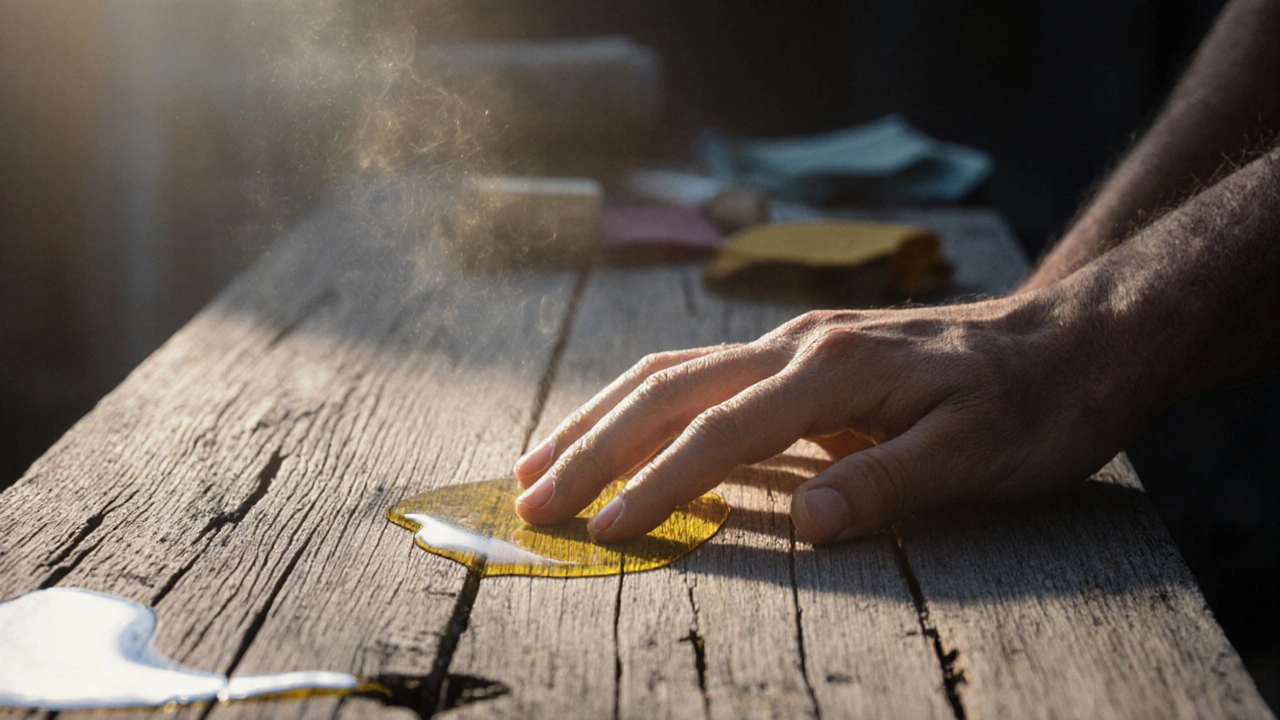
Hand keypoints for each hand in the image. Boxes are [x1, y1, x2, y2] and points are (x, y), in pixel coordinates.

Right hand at [511, 288, 1151, 543]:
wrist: (1071, 338)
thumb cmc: (1032, 404)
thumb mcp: (979, 453)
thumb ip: (888, 483)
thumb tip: (806, 524)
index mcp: (835, 369)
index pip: (723, 431)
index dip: (658, 484)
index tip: (601, 530)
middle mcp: (800, 345)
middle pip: (669, 388)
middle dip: (593, 445)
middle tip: (529, 499)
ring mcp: (797, 344)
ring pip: (672, 372)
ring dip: (601, 418)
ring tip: (540, 461)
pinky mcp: (802, 356)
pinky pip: (701, 376)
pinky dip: (643, 407)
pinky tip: (619, 432)